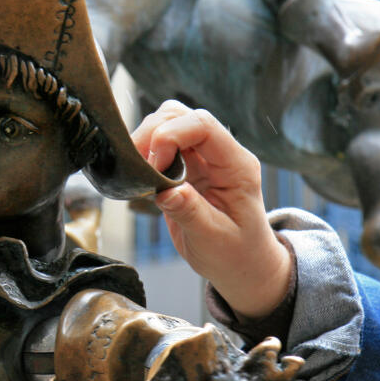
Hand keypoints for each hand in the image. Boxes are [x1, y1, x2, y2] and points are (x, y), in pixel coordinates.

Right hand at [131, 101, 291, 317]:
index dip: (171, 136)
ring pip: (169, 122)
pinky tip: (141, 175)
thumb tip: (166, 191)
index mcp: (237, 166)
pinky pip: (161, 143)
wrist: (242, 265)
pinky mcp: (185, 167)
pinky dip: (144, 152)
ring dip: (146, 140)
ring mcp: (202, 158)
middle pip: (182, 116)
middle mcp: (221, 155)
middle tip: (137, 166)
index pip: (203, 126)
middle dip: (153, 133)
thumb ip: (191, 213)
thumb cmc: (236, 254)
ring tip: (138, 172)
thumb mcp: (214, 239)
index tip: (153, 165)